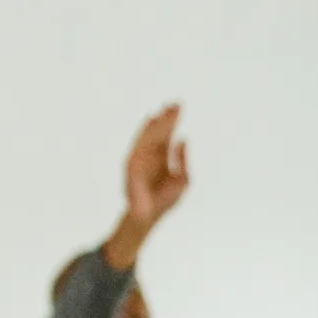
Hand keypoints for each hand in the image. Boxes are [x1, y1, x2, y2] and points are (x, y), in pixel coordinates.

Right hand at [105, 105, 190, 269]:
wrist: (150, 215)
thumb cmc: (166, 199)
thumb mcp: (183, 178)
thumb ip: (182, 160)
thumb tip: (184, 139)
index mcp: (162, 158)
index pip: (168, 136)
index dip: (172, 122)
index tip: (178, 106)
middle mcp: (151, 155)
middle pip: (160, 133)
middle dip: (167, 118)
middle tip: (176, 103)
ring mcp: (141, 158)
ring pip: (150, 136)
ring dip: (158, 123)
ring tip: (165, 109)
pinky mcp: (133, 163)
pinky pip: (139, 143)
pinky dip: (144, 132)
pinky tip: (150, 121)